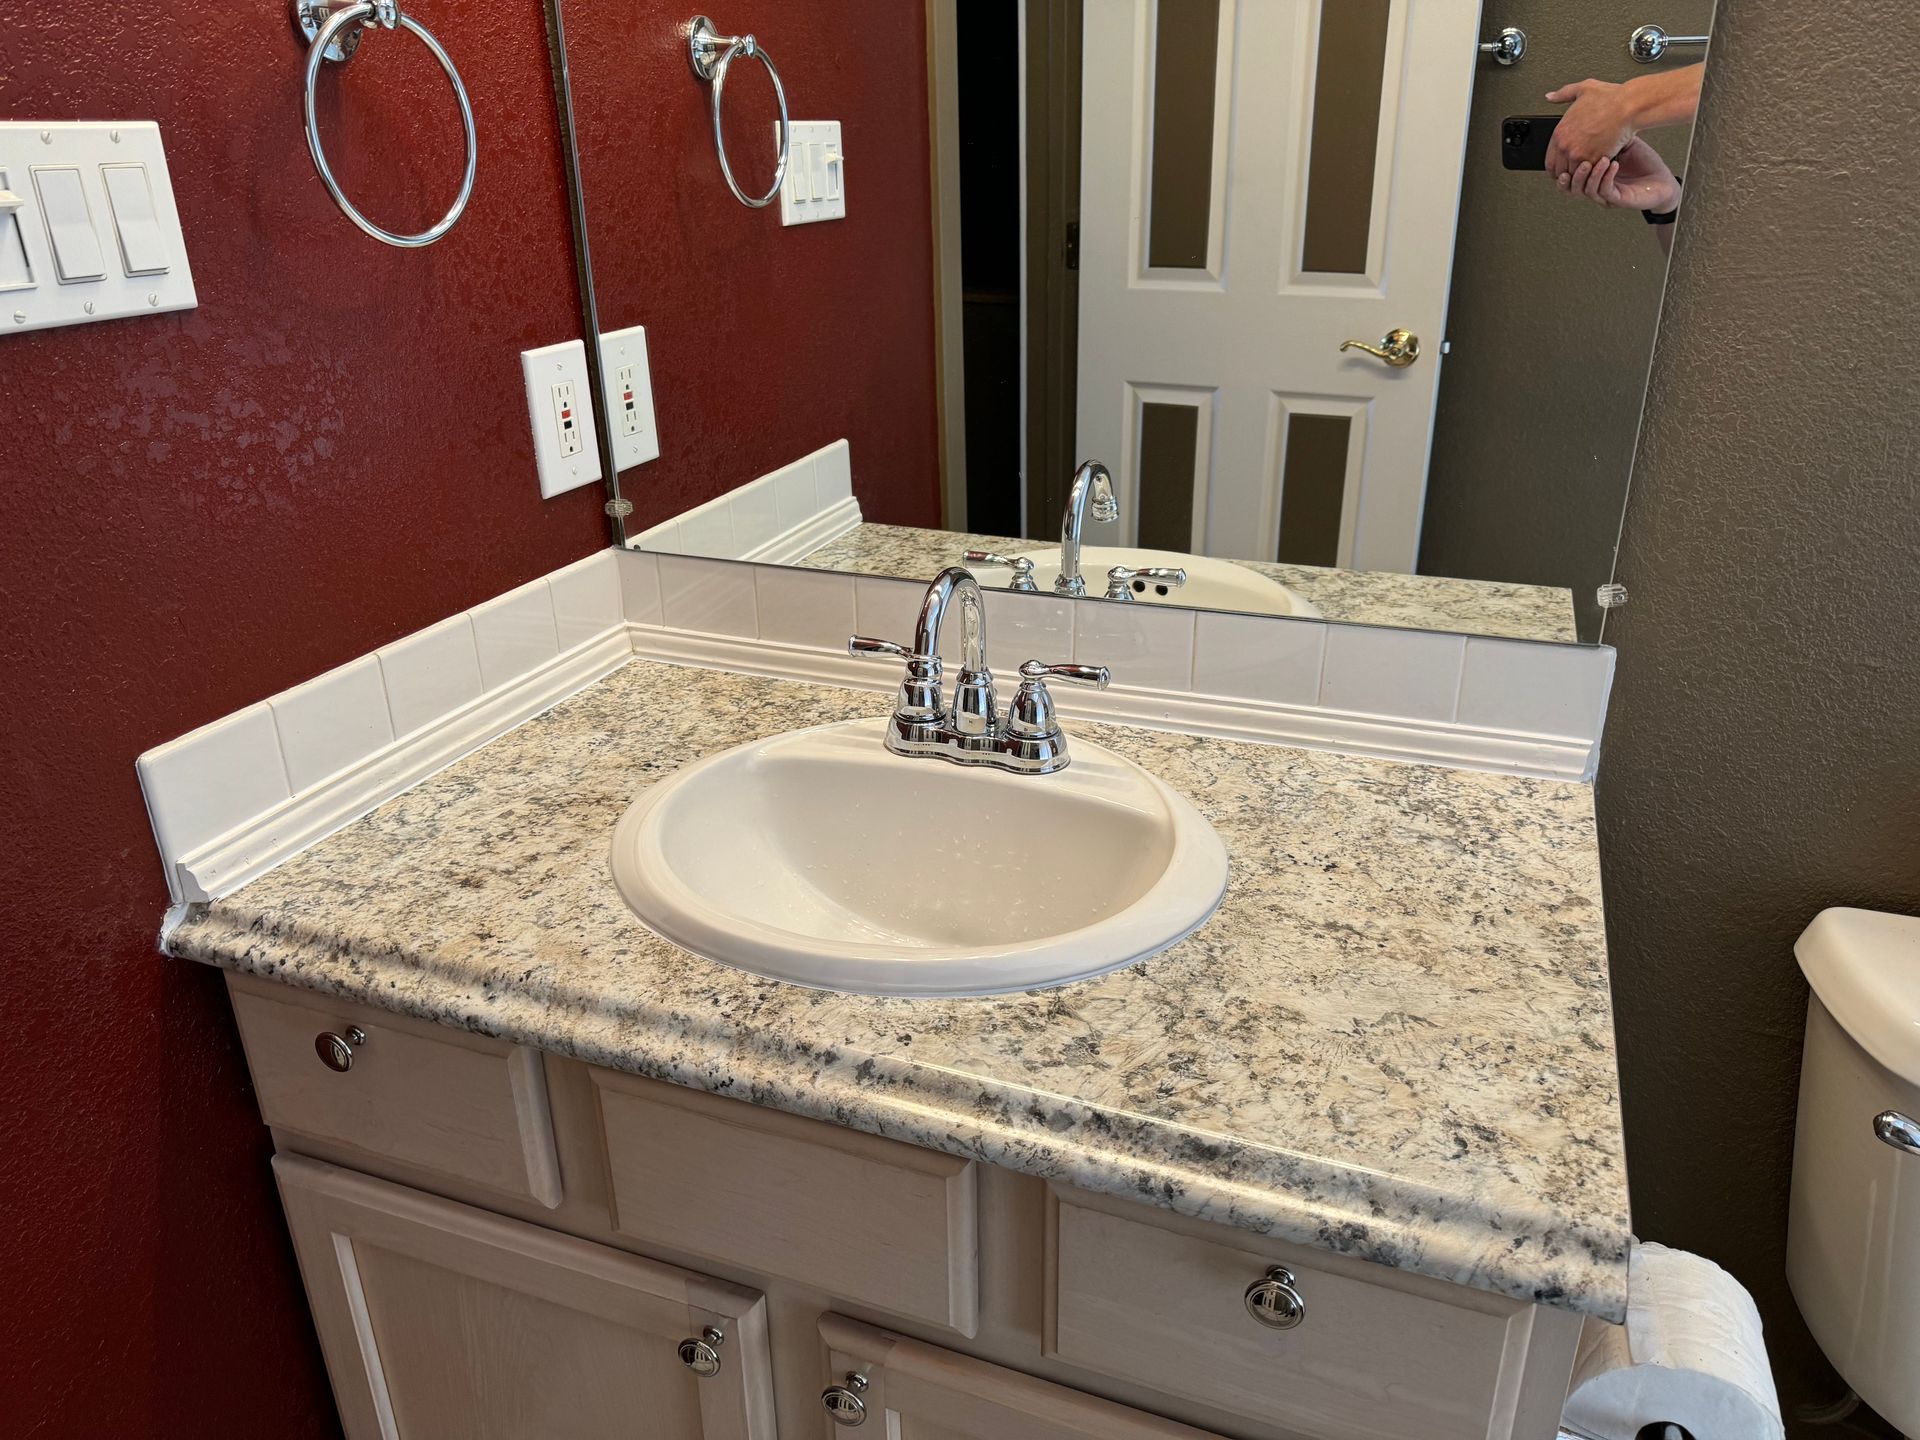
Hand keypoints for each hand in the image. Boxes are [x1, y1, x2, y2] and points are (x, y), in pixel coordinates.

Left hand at [1545, 78, 1638, 173]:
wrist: (1629, 106)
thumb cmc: (1611, 97)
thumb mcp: (1582, 89)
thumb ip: (1563, 94)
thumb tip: (1550, 96)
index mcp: (1560, 132)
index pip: (1549, 162)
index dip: (1557, 167)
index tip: (1564, 167)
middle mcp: (1566, 146)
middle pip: (1560, 172)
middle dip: (1568, 173)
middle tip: (1578, 171)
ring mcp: (1579, 155)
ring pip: (1574, 175)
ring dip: (1582, 175)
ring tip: (1590, 170)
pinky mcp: (1594, 160)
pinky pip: (1589, 175)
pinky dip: (1594, 174)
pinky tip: (1599, 167)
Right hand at [1555, 137, 1679, 213]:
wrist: (1663, 180)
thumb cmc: (1644, 164)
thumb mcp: (1621, 145)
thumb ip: (1604, 137)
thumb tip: (1589, 122)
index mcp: (1592, 177)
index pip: (1567, 174)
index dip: (1562, 166)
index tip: (1564, 151)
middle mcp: (1596, 188)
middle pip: (1569, 186)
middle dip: (1571, 173)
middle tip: (1575, 158)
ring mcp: (1605, 195)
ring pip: (1585, 190)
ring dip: (1589, 175)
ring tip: (1599, 159)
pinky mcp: (1617, 200)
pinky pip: (1605, 191)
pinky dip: (1606, 177)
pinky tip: (1612, 164)